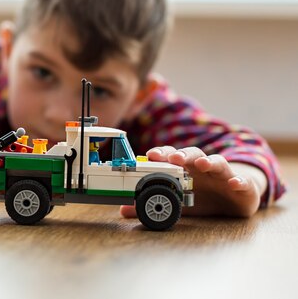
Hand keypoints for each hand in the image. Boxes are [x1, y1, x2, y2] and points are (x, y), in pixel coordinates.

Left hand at [120, 146, 266, 217]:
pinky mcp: (241, 185)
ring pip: (216, 162)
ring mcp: (222, 174)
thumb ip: (152, 205)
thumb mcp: (176, 204)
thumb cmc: (202, 197)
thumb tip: (123, 210)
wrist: (235, 200)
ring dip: (209, 161)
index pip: (171, 156)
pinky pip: (241, 181)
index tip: (150, 155)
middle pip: (192, 154)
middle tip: (174, 157)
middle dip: (182, 154)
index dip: (161, 154)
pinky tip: (234, 183)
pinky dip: (238, 180)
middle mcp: (202, 167)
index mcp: (185, 169)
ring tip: (203, 164)